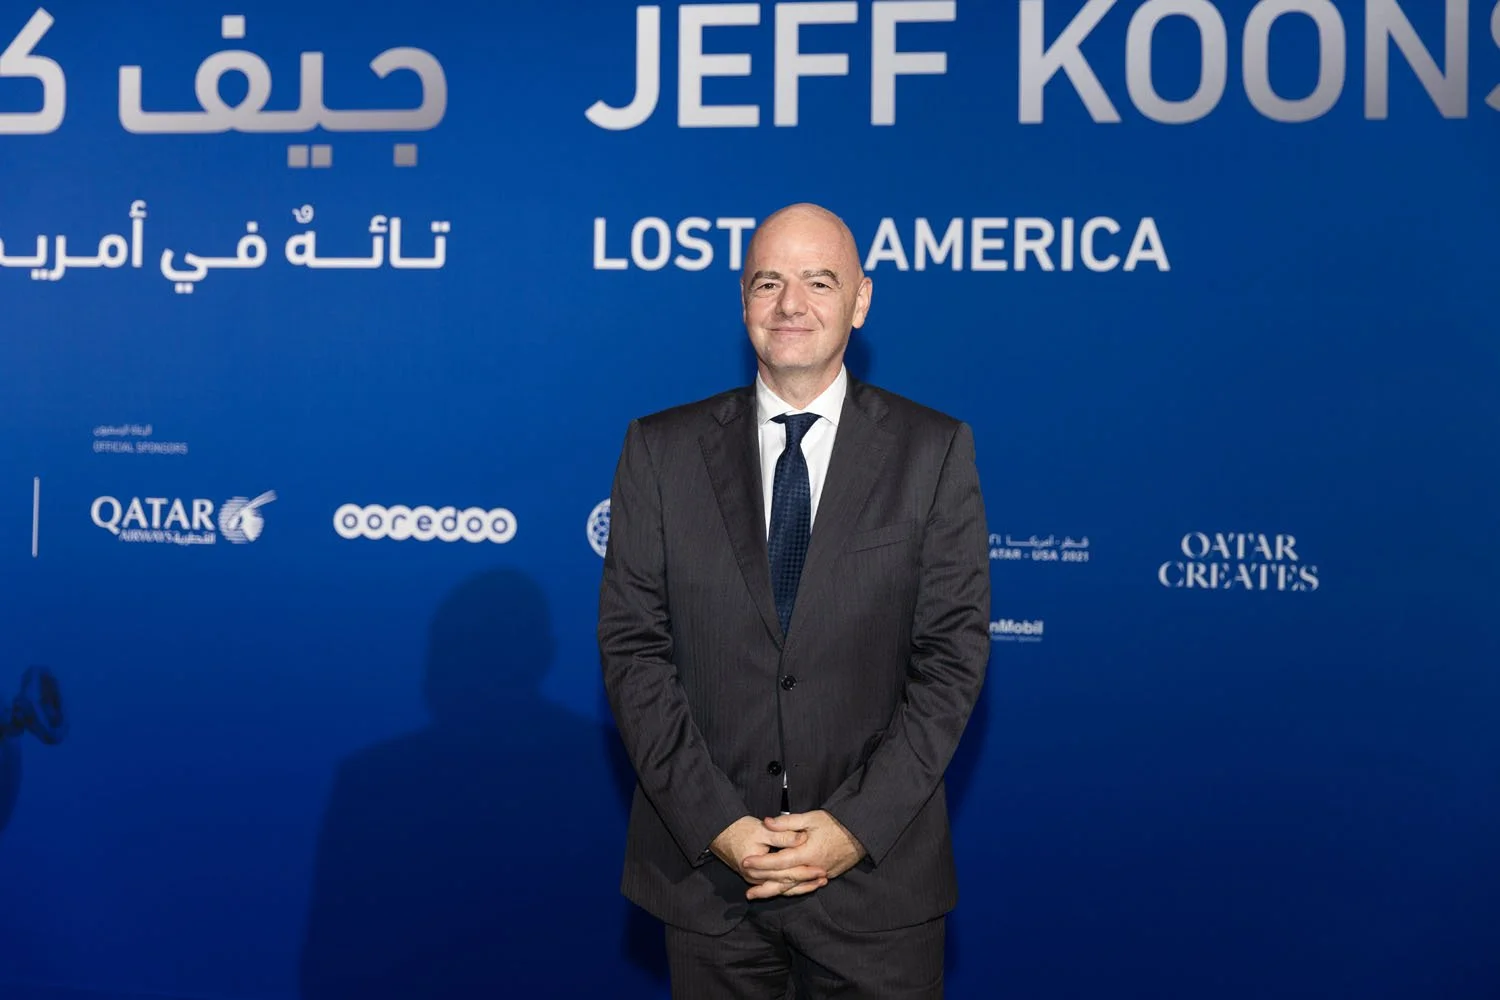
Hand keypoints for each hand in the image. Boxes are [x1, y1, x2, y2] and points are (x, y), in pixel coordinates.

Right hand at [711, 816, 827, 898]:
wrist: (718, 833)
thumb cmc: (739, 829)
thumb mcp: (762, 829)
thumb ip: (783, 835)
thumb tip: (802, 839)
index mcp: (757, 866)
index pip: (786, 872)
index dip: (805, 871)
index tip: (821, 869)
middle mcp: (755, 877)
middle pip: (786, 883)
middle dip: (806, 882)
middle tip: (824, 878)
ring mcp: (754, 879)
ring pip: (781, 888)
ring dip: (800, 887)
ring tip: (818, 884)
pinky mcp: (755, 878)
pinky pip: (775, 886)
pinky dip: (789, 886)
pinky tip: (802, 885)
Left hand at [741, 811, 864, 899]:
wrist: (861, 833)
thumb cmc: (835, 823)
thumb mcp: (811, 817)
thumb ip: (787, 822)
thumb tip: (767, 822)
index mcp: (806, 853)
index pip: (778, 862)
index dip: (760, 863)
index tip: (745, 863)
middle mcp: (812, 867)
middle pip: (783, 880)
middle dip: (763, 884)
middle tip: (747, 891)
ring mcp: (820, 874)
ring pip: (793, 888)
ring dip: (774, 892)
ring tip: (757, 895)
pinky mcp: (826, 875)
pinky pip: (805, 887)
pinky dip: (792, 890)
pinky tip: (782, 891)